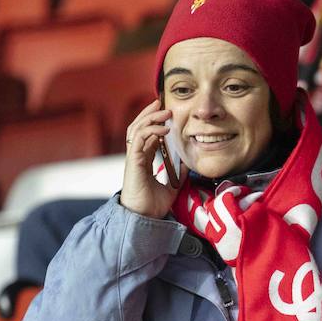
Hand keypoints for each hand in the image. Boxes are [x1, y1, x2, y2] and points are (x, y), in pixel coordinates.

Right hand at [119, 102, 184, 218]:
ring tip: (164, 111)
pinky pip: (139, 139)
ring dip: (150, 117)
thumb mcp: (172, 187)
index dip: (155, 122)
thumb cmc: (153, 206)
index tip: (167, 113)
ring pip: (136, 129)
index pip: (146, 134)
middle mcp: (136, 156)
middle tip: (161, 102)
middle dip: (149, 112)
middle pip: (138, 127)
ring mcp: (133, 158)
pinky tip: (163, 129)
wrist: (144, 218)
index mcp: (143, 160)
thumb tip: (188, 164)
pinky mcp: (133, 161)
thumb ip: (178, 174)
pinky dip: (150, 130)